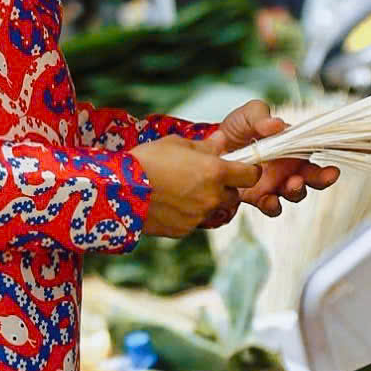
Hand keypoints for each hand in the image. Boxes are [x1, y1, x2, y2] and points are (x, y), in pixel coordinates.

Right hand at [133, 137, 260, 238]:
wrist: (119, 190)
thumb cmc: (148, 160)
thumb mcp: (177, 144)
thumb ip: (206, 145)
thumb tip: (223, 140)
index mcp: (215, 172)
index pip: (251, 175)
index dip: (248, 170)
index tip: (241, 167)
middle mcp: (212, 197)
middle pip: (234, 196)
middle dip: (225, 188)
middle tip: (204, 178)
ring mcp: (199, 216)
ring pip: (214, 210)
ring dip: (207, 202)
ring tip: (184, 190)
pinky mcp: (184, 230)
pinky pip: (195, 221)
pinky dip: (188, 214)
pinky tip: (170, 202)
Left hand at [202, 103, 339, 220]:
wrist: (212, 147)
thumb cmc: (237, 128)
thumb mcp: (249, 115)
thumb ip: (261, 117)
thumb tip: (276, 124)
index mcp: (292, 147)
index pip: (315, 154)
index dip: (327, 162)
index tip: (333, 169)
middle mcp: (288, 168)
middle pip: (313, 178)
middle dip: (321, 179)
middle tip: (325, 176)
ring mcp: (275, 183)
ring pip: (295, 193)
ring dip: (297, 190)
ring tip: (293, 184)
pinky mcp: (258, 196)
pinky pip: (271, 206)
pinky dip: (273, 205)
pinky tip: (270, 200)